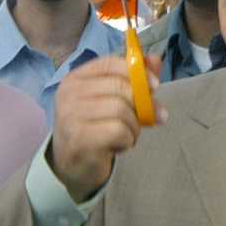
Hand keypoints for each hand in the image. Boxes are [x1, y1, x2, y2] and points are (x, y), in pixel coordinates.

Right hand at [47, 57, 162, 201]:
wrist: (72, 165)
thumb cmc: (95, 128)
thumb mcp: (112, 100)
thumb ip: (133, 79)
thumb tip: (155, 59)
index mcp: (76, 78)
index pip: (110, 63)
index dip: (137, 72)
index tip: (155, 85)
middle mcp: (70, 94)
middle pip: (120, 87)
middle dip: (141, 105)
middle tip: (144, 120)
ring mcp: (72, 116)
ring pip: (121, 110)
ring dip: (134, 127)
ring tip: (127, 136)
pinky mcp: (80, 138)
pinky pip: (118, 131)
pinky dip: (127, 140)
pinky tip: (118, 146)